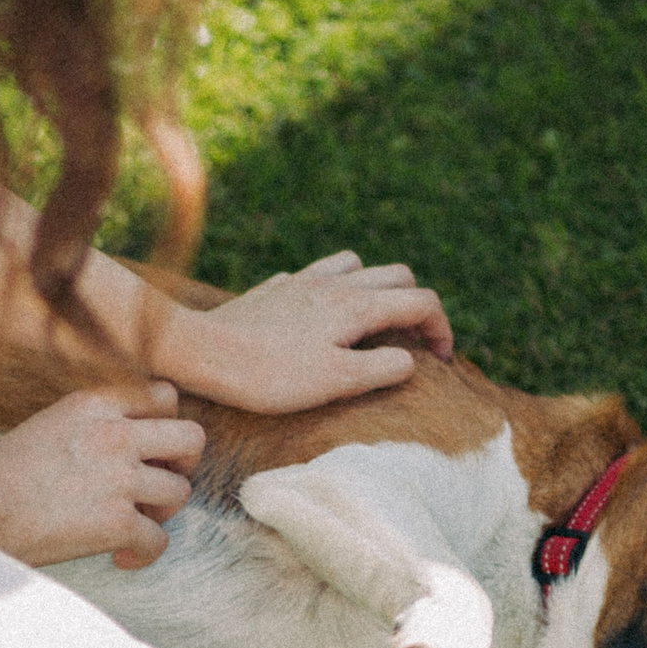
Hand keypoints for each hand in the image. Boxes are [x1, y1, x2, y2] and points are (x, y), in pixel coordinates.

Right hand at [0, 383, 204, 568]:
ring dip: (162, 512)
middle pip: (192, 438)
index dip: (165, 425)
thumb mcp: (46, 426)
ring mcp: (121, 478)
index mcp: (94, 405)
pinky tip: (119, 557)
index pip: (164, 396)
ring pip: (181, 491)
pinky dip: (143, 553)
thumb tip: (110, 453)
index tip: (148, 449)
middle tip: (157, 484)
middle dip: (182, 464)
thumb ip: (87, 428)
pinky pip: (160, 541)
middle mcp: (115, 435)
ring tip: (134, 523)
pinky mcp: (118, 522)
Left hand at [170, 251, 453, 413]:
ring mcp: (303, 281)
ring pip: (357, 265)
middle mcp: (335, 284)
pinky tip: (318, 316)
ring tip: (368, 322)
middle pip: (397, 275)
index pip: (422, 303)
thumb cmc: (270, 375)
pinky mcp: (276, 288)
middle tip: (410, 340)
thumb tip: (411, 360)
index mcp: (357, 307)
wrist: (204, 352)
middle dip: (414, 304)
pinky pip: (316, 273)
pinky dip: (332, 288)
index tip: (439, 360)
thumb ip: (382, 369)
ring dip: (374, 287)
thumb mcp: (336, 382)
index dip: (441, 329)